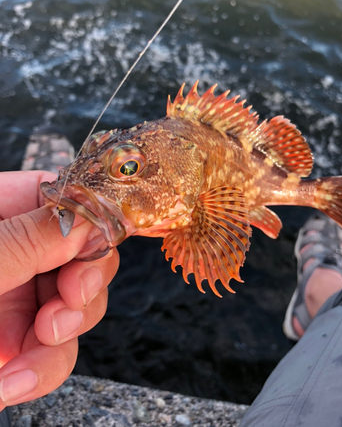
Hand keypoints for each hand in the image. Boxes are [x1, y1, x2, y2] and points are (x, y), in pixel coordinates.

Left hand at [0, 171, 118, 410]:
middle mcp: (18, 250)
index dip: (90, 224)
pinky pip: (53, 350)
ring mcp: (19, 294)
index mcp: (0, 211)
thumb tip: (88, 219)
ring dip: (62, 336)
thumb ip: (26, 241)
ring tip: (28, 357)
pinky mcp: (15, 338)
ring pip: (77, 307)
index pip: (65, 200)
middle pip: (84, 254)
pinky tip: (12, 382)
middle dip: (82, 287)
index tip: (92, 253)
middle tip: (63, 308)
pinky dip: (42, 369)